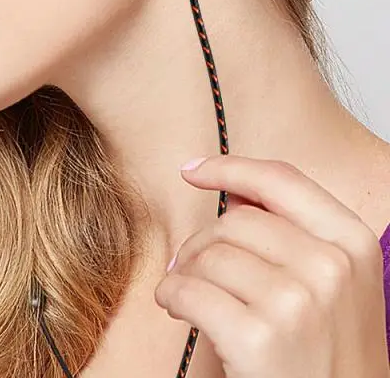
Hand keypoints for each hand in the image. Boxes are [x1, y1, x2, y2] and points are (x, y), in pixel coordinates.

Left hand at [153, 154, 389, 377]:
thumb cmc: (331, 357)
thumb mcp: (334, 289)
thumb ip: (291, 234)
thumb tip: (233, 194)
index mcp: (354, 243)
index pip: (281, 180)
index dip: (229, 168)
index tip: (191, 170)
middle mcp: (331, 267)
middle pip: (234, 222)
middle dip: (201, 242)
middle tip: (189, 266)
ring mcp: (297, 302)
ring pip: (208, 256)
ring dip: (183, 271)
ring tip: (186, 292)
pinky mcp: (259, 338)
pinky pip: (189, 291)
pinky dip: (172, 295)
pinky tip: (176, 307)